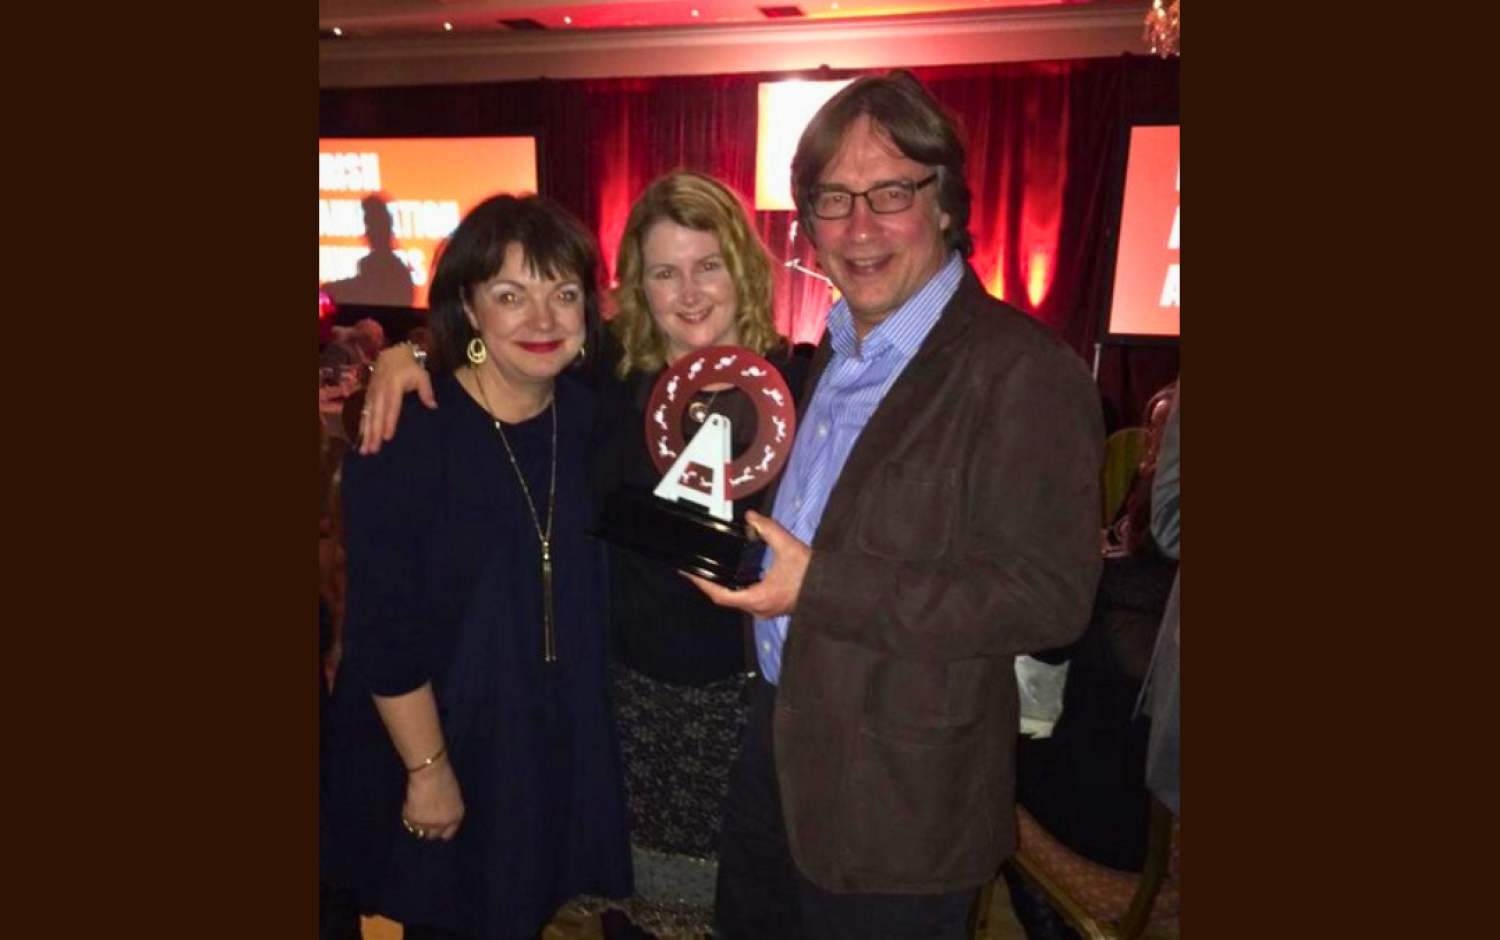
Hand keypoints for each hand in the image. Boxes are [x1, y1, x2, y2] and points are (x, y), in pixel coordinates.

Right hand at [358, 344, 436, 455]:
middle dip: (374, 433)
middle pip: (376, 415)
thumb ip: (426, 391)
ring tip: (365, 450)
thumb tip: (433, 406)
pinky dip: (361, 427)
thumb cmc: (410, 367)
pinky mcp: (367, 397)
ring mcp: (372, 394)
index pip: (391, 407)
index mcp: (393, 386)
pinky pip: (363, 414)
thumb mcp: (422, 375)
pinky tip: (360, 440)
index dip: (389, 422)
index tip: (387, 437)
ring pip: (367, 416)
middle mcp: (380, 391)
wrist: (392, 354)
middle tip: (373, 450)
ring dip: (365, 434)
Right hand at [401, 758, 464, 840]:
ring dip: (417, 823)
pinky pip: (408, 821)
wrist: (430, 772)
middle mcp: (443, 824)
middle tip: (424, 818)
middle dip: (429, 828)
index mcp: (456, 817)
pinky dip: (407, 814)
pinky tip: (409, 803)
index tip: (436, 825)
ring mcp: (427, 824)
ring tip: (415, 811)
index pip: (448, 834)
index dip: (441, 830)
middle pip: (433, 835)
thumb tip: (440, 814)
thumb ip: (448, 809)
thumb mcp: (453, 796)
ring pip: (419, 831)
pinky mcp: (413, 820)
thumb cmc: (445, 777)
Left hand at [684, 511, 808, 618]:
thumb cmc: (811, 572)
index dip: (702, 583)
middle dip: (710, 584)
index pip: (721, 595)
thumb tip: (751, 517)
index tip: (689, 573)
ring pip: (737, 600)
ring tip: (712, 570)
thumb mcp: (788, 545)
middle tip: (697, 569)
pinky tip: (736, 576)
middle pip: (726, 599)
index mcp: (758, 597)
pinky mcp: (772, 607)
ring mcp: (765, 610)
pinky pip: (748, 600)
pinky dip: (737, 588)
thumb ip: (768, 529)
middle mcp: (759, 608)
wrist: (833, 589)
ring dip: (724, 587)